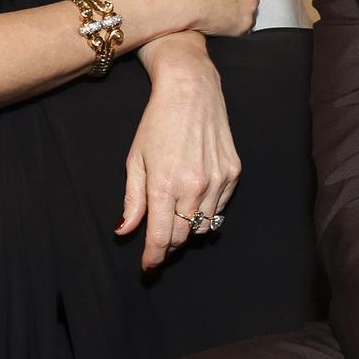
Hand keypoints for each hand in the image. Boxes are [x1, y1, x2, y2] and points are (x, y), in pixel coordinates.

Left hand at [117, 38, 238, 270]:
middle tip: (159, 242)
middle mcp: (194, 186)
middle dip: (169, 244)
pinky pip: (220, 207)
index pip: (161, 237)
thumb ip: (132, 200)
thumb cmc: (157, 123)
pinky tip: (195, 195)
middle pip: (183, 236)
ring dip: (189, 228)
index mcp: (165, 184)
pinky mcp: (233, 173)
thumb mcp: (135, 160)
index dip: (153, 257)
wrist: (191, 91)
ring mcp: (217, 180)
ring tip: (177, 216)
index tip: (148, 267)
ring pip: (204, 226)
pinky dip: (206, 210)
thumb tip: (125, 231)